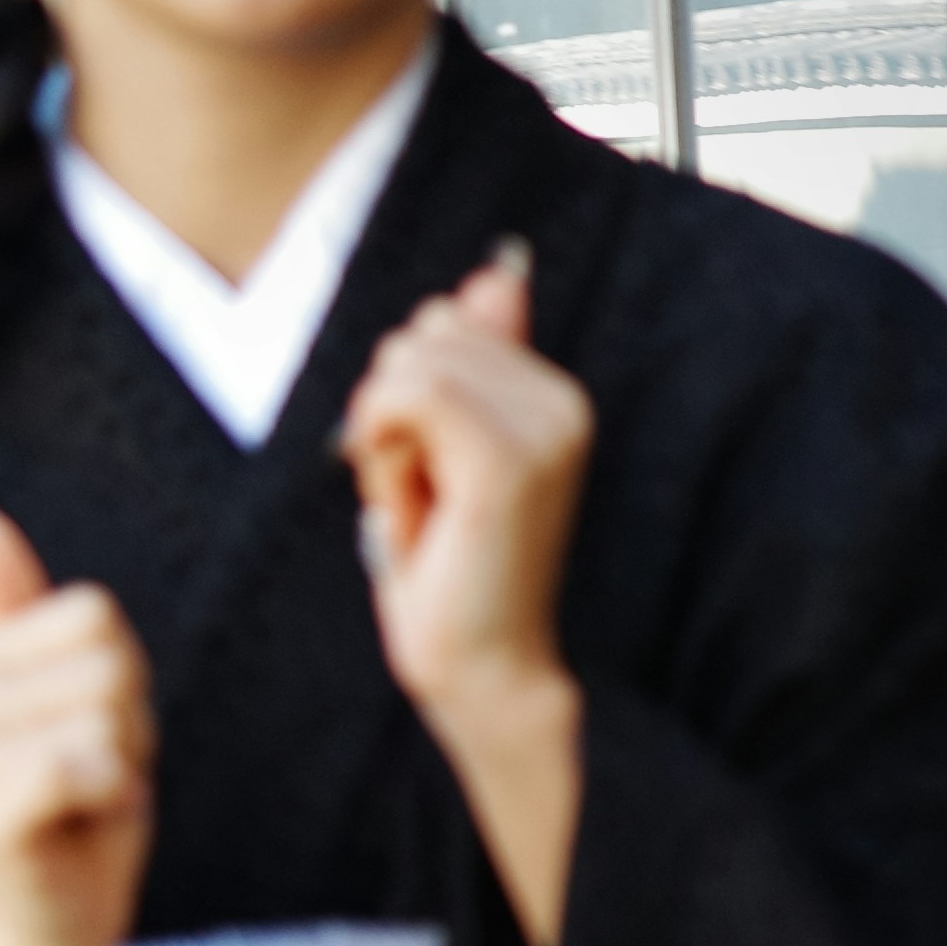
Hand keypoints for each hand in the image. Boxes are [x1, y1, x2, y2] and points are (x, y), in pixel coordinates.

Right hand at [0, 485, 152, 945]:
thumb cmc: (73, 796)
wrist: (56, 915)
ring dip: (120, 765)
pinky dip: (106, 794)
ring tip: (86, 801)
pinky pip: (73, 764)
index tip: (93, 727)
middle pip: (105, 664)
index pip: (94, 616)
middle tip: (93, 774)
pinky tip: (83, 819)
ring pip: (99, 715)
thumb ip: (14, 601)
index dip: (123, 675)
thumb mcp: (65, 688)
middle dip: (126, 724)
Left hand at [348, 241, 591, 736]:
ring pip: (413, 360)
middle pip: (424, 331)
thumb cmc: (454, 573)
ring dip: (384, 436)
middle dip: (389, 410)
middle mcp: (564, 401)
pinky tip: (407, 499)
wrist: (488, 669)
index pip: (444, 321)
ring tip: (424, 506)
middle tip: (423, 496)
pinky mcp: (511, 460)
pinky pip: (413, 395)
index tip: (429, 469)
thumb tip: (495, 275)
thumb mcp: (443, 454)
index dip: (403, 395)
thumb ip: (464, 369)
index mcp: (554, 393)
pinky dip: (382, 442)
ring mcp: (546, 428)